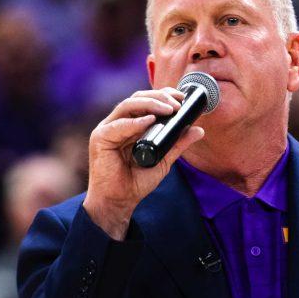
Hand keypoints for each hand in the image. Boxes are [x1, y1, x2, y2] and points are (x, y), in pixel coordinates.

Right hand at [83, 88, 205, 239]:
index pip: (145, 101)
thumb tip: (198, 129)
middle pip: (137, 98)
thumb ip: (178, 144)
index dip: (163, 96)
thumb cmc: (136, 181)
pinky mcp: (100, 139)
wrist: (119, 202)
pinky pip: (117, 126)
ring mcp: (107, 129)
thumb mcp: (164, 160)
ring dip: (150, 104)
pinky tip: (149, 121)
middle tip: (178, 103)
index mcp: (130, 125)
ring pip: (127, 106)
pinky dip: (134, 122)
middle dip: (159, 96)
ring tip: (169, 109)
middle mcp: (118, 123)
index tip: (182, 98)